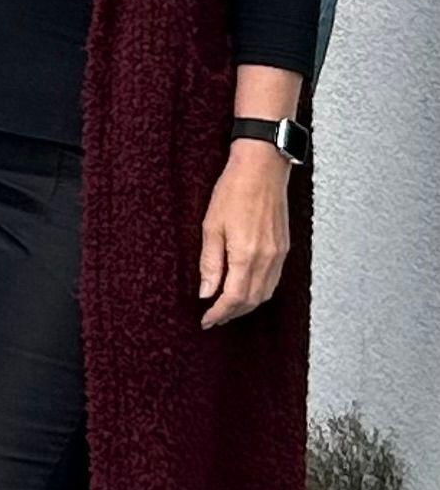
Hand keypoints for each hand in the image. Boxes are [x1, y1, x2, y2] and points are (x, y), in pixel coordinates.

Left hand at [198, 140, 292, 327]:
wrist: (262, 168)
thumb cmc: (233, 191)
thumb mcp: (210, 227)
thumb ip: (209, 263)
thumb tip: (205, 292)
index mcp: (247, 254)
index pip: (233, 298)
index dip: (219, 313)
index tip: (206, 321)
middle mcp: (268, 258)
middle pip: (252, 300)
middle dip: (232, 313)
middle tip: (213, 319)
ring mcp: (279, 253)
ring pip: (265, 292)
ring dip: (246, 305)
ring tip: (226, 309)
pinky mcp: (284, 247)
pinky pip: (274, 279)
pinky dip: (259, 291)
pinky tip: (245, 289)